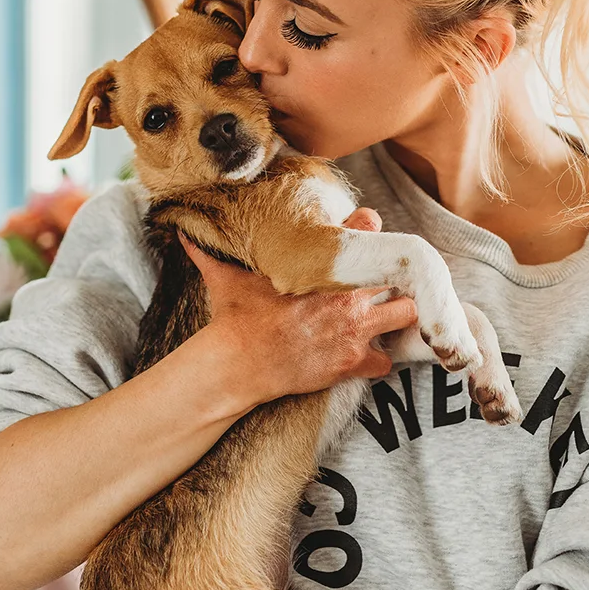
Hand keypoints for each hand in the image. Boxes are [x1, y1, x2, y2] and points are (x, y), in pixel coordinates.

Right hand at [179, 208, 417, 404]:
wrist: (239, 362)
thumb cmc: (237, 318)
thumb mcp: (227, 277)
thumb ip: (212, 252)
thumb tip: (183, 233)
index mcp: (324, 266)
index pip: (368, 226)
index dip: (370, 229)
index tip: (365, 236)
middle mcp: (347, 294)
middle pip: (399, 273)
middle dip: (395, 278)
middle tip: (383, 285)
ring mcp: (354, 328)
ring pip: (405, 315)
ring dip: (397, 317)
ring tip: (385, 319)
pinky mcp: (353, 361)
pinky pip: (387, 361)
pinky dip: (379, 361)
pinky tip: (365, 357)